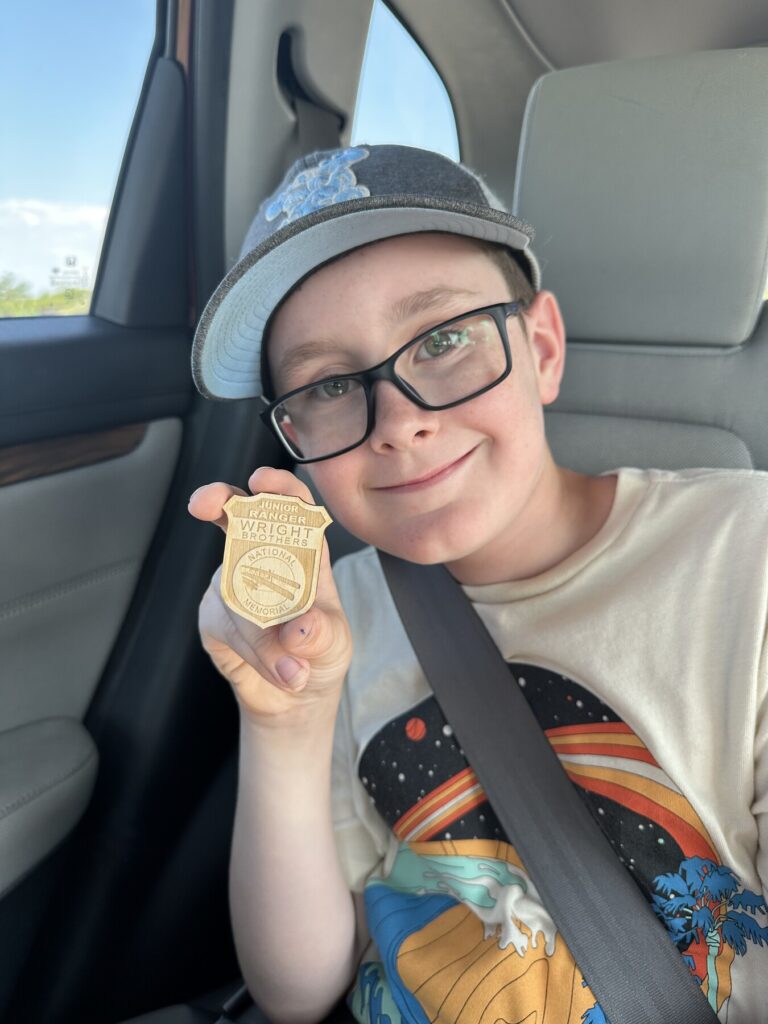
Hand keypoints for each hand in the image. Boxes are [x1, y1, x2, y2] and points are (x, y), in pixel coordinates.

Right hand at [188, 468, 351, 721]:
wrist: (294, 697)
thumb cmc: (319, 652)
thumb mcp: (334, 643)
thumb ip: (320, 634)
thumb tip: (299, 627)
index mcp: (300, 551)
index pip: (290, 506)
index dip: (277, 487)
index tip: (260, 480)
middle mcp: (262, 558)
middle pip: (236, 515)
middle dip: (218, 500)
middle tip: (204, 502)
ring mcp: (233, 584)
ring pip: (233, 591)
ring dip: (263, 637)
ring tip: (294, 670)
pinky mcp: (214, 616)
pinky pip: (225, 626)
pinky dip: (253, 653)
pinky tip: (273, 669)